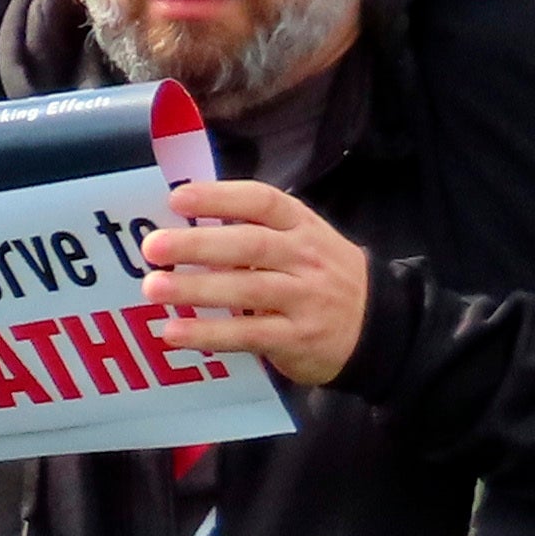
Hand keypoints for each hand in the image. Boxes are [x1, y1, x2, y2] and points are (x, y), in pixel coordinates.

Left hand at [143, 179, 371, 387]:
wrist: (381, 326)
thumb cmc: (322, 277)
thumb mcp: (303, 241)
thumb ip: (255, 230)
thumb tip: (183, 223)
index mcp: (302, 226)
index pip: (263, 202)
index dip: (221, 197)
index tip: (178, 198)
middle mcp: (305, 258)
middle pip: (251, 245)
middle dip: (199, 244)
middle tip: (153, 246)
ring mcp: (304, 299)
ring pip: (248, 290)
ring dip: (196, 289)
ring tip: (153, 288)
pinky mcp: (298, 338)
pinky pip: (249, 334)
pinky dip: (209, 333)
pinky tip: (174, 332)